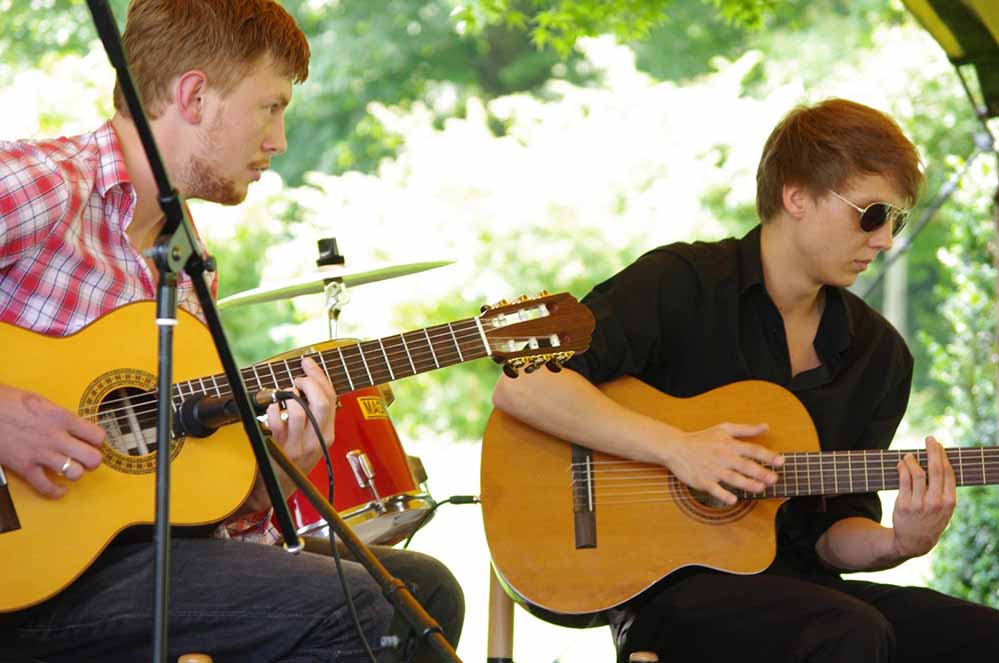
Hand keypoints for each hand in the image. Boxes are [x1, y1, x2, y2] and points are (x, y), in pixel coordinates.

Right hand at [0, 383, 104, 497]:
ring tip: (72, 469)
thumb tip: (70, 424)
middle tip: (87, 458)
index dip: (97, 440)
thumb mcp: (39, 401)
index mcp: (61, 417)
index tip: (93, 441)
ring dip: (75, 473)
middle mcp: (55, 437)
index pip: (97, 435)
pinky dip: (55, 491)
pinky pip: (46, 487)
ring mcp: (41, 454)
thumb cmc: (6, 401)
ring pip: (75, 473)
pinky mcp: (24, 467)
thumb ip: (58, 415)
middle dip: (93, 460)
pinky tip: (59, 489)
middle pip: (92, 458)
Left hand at [242, 356, 335, 511]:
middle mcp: (316, 440)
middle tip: (297, 378)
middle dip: (308, 381)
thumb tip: (309, 382)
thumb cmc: (293, 459)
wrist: (278, 487)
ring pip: (297, 409)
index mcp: (327, 435)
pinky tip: (272, 409)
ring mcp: (298, 445)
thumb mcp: (313, 439)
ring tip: (283, 395)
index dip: (319, 375)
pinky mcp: (279, 448)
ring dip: (287, 395)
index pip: (331, 398)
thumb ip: (315, 415)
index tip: (308, 362)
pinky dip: (272, 408)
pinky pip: (276, 419)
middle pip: (320, 401)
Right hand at [665, 422, 782, 504]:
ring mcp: (713, 470)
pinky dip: (723, 495)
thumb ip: (746, 429)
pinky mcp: (703, 481)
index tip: (781, 461)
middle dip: (760, 473)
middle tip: (774, 479)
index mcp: (729, 444)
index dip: (768, 456)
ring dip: (747, 484)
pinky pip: (715, 490)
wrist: (676, 447)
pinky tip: (733, 499)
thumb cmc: (701, 438)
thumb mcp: (723, 429)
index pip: (752, 450)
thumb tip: (766, 426)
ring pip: (733, 478)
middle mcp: (723, 457)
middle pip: (745, 465)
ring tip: (760, 489)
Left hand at [891, 436, 955, 557]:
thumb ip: (944, 490)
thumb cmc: (931, 521)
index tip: (939, 445)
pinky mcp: (904, 504)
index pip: (948, 473)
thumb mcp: (945, 509)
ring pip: (918, 473)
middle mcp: (936, 502)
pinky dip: (902, 468)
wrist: (915, 542)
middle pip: (936, 470)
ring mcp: (920, 503)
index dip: (943, 456)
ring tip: (909, 455)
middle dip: (933, 451)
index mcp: (950, 502)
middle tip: (929, 439)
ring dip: (913, 460)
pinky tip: (901, 463)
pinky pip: (903, 480)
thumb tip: (939, 463)